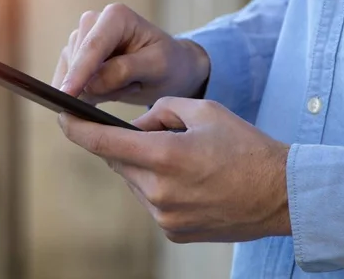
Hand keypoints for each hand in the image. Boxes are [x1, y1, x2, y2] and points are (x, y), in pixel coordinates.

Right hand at [51, 3, 209, 104]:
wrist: (169, 69)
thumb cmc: (169, 64)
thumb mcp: (158, 66)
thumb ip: (125, 70)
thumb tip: (90, 84)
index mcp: (116, 16)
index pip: (93, 46)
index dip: (79, 72)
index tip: (66, 95)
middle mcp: (92, 22)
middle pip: (79, 63)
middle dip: (100, 85)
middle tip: (133, 86)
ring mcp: (79, 40)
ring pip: (72, 77)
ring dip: (98, 91)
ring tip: (127, 85)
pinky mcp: (71, 58)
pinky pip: (69, 85)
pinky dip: (90, 95)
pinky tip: (112, 90)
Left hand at [58, 97, 290, 242]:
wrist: (281, 194)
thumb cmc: (246, 147)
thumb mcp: (204, 110)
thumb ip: (159, 111)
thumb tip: (133, 126)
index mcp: (165, 155)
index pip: (104, 141)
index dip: (77, 128)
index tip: (62, 117)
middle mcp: (159, 191)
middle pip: (119, 161)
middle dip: (128, 144)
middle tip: (157, 135)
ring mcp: (165, 217)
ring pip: (134, 182)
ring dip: (144, 167)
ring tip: (181, 160)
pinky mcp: (173, 232)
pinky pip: (150, 202)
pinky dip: (158, 187)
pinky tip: (188, 182)